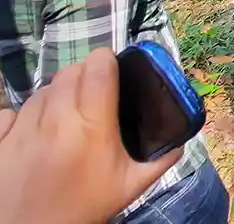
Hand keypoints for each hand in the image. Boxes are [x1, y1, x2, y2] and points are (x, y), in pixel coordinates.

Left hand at [0, 49, 182, 223]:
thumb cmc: (85, 209)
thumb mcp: (129, 186)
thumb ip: (159, 161)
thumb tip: (180, 142)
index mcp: (93, 126)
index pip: (98, 67)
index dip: (106, 61)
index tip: (112, 70)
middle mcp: (57, 120)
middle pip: (69, 72)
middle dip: (83, 75)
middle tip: (93, 93)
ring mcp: (22, 130)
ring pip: (41, 91)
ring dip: (56, 95)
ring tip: (64, 115)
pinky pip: (9, 112)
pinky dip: (20, 116)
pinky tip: (31, 130)